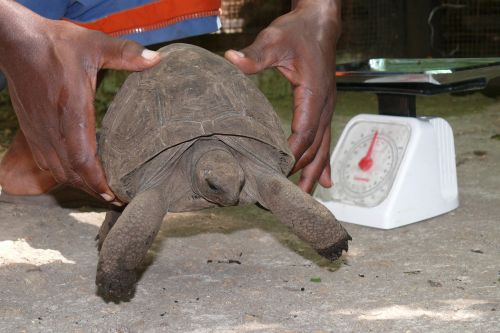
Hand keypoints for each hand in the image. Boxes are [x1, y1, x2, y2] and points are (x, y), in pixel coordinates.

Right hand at [0, 2, 159, 201]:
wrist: (15, 42)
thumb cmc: (55, 44)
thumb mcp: (94, 44)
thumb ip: (125, 54)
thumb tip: (157, 59)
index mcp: (72, 109)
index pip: (83, 157)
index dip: (97, 181)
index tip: (113, 196)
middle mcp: (53, 126)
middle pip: (71, 170)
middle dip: (92, 189)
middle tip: (114, 200)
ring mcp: (39, 129)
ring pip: (57, 168)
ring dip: (77, 184)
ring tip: (99, 193)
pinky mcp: (31, 128)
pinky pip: (45, 160)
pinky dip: (61, 173)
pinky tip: (73, 176)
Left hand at [225, 0, 340, 192]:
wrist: (321, 22)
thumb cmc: (298, 31)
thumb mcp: (274, 41)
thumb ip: (254, 55)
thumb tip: (231, 59)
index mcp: (314, 94)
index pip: (303, 133)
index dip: (291, 156)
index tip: (276, 174)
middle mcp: (324, 105)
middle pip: (315, 148)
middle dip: (302, 173)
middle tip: (288, 198)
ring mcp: (326, 107)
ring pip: (323, 148)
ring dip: (315, 173)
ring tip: (308, 197)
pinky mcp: (323, 106)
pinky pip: (326, 139)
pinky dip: (325, 161)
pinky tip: (327, 179)